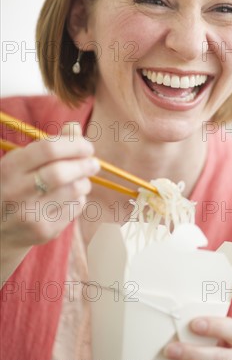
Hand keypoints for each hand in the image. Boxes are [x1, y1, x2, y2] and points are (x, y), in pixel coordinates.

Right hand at [1, 123, 98, 281]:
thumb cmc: (14, 187)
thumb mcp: (20, 163)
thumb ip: (47, 145)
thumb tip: (74, 128)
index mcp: (9, 169)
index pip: (49, 149)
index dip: (75, 144)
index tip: (86, 146)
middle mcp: (17, 192)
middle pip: (62, 172)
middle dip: (85, 164)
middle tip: (94, 163)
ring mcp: (31, 215)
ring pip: (74, 190)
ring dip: (84, 182)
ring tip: (82, 180)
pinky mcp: (45, 231)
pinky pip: (75, 207)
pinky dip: (79, 198)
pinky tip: (70, 197)